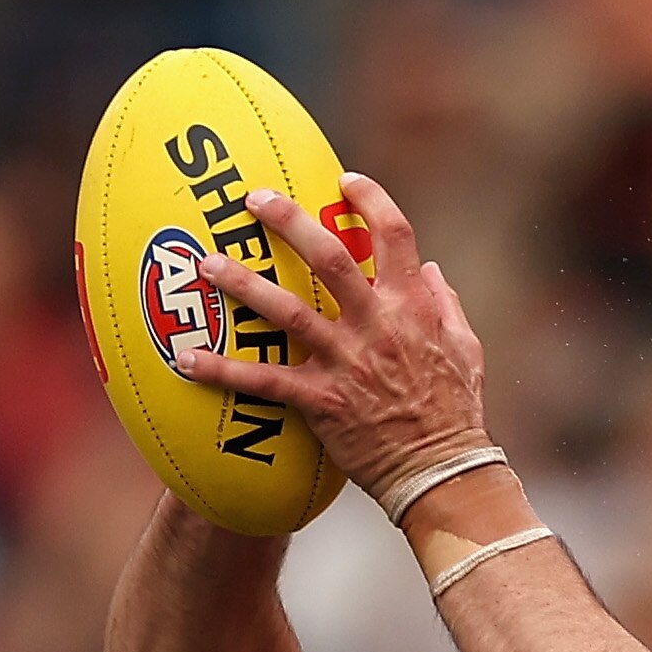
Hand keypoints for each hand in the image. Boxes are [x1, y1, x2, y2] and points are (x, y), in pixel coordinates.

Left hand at [177, 172, 491, 502]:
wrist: (442, 471)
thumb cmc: (457, 413)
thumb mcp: (466, 350)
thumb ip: (446, 304)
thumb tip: (430, 268)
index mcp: (414, 308)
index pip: (395, 237)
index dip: (371, 200)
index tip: (345, 180)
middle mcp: (378, 326)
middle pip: (330, 258)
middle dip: (290, 221)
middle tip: (254, 199)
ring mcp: (348, 362)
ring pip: (288, 311)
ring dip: (245, 284)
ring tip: (207, 263)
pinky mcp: (322, 400)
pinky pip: (264, 381)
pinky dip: (223, 371)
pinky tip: (185, 360)